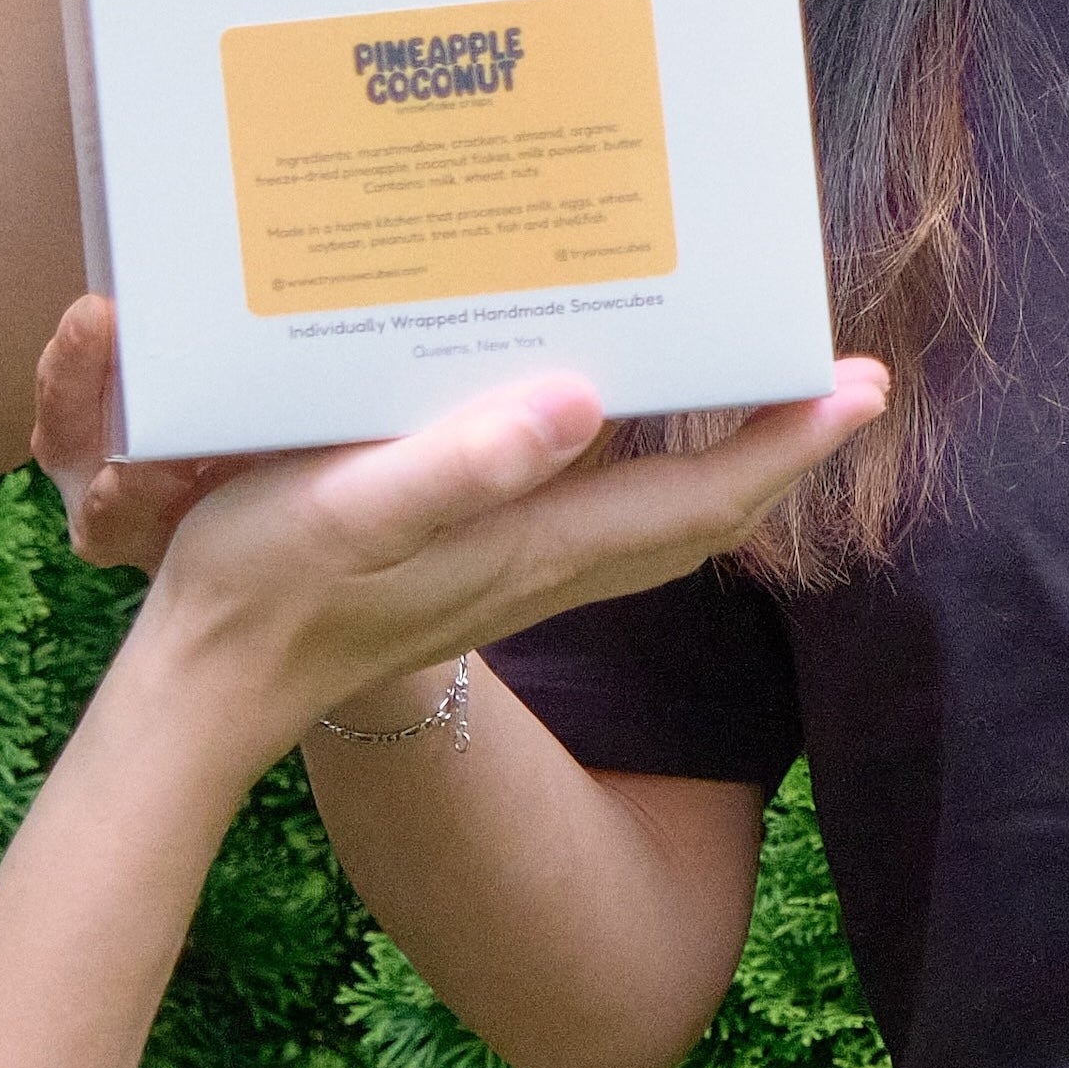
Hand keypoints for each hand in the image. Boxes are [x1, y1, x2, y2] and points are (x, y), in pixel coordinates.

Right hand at [33, 297, 883, 763]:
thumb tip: (583, 405)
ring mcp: (513, 572)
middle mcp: (545, 563)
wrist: (208, 687)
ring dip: (723, 462)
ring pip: (657, 519)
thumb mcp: (348, 510)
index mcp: (535, 543)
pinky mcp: (474, 565)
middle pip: (702, 515)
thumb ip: (463, 464)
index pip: (701, 500)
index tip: (860, 384)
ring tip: (758, 393)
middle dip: (781, 452)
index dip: (787, 446)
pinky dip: (645, 468)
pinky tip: (613, 416)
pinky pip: (600, 514)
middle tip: (844, 381)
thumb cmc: (264, 586)